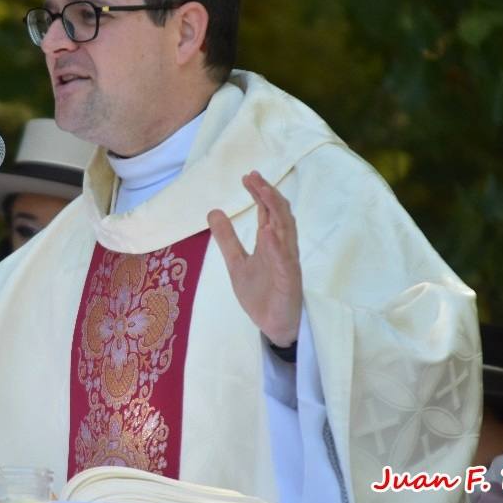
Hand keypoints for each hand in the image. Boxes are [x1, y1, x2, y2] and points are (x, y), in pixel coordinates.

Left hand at [207, 171, 302, 347]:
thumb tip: (213, 211)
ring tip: (263, 191)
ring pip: (287, 231)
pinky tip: (268, 231)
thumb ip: (227, 239)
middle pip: (279, 214)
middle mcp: (282, 248)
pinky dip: (277, 245)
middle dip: (267, 194)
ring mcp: (287, 263)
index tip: (247, 177)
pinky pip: (285, 260)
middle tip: (253, 176)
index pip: (267, 211)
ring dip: (275, 210)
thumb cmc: (261, 294)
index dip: (259, 193)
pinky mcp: (289, 280)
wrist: (273, 325)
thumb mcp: (236, 262)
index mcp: (270, 243)